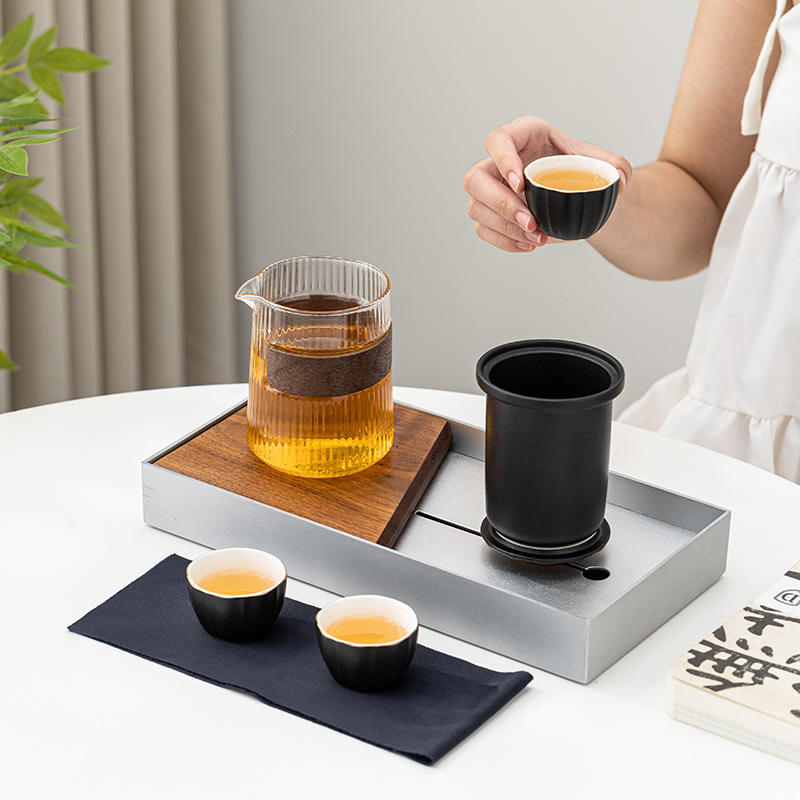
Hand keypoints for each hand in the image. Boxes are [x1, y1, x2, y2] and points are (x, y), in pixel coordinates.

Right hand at [464, 116, 631, 252]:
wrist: (576, 193)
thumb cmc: (580, 169)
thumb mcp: (601, 163)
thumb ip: (615, 166)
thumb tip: (620, 180)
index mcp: (523, 136)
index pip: (497, 140)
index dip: (503, 160)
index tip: (521, 184)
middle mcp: (498, 161)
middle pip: (475, 179)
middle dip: (501, 204)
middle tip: (531, 222)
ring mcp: (489, 189)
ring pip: (476, 207)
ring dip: (505, 228)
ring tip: (537, 238)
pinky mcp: (488, 213)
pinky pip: (482, 229)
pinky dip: (504, 241)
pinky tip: (528, 245)